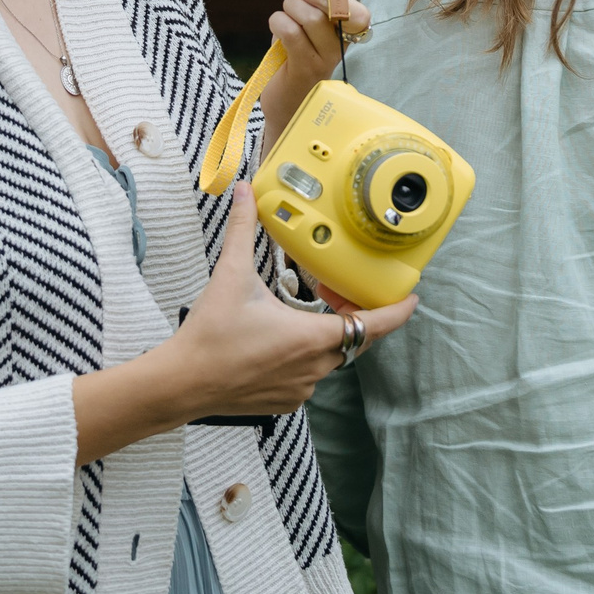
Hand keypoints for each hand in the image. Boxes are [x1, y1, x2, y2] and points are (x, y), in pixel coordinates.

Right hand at [72, 188, 415, 461]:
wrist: (181, 383)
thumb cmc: (210, 333)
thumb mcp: (230, 275)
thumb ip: (242, 230)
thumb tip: (244, 192)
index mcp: (312, 337)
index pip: (375, 325)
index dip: (398, 311)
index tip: (412, 298)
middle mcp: (315, 367)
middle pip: (355, 339)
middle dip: (356, 314)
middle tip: (342, 291)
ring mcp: (302, 389)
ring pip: (332, 357)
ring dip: (328, 335)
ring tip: (308, 311)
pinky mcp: (286, 402)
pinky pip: (311, 376)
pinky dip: (307, 356)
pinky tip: (283, 340)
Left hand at [260, 0, 371, 140]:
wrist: (287, 105)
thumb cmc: (293, 58)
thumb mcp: (303, 22)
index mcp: (346, 20)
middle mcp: (344, 38)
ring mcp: (328, 55)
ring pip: (312, 15)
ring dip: (288, 10)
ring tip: (283, 20)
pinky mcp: (308, 68)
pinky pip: (292, 33)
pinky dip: (278, 24)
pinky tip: (276, 31)